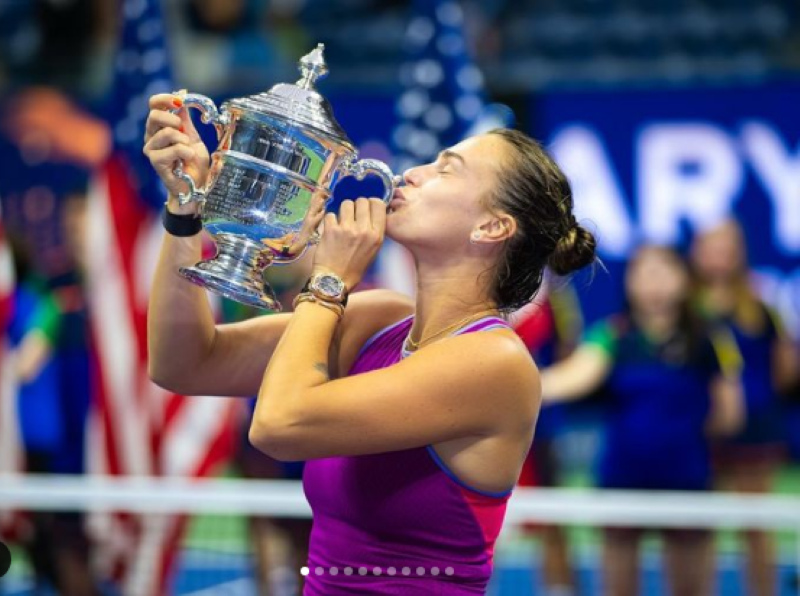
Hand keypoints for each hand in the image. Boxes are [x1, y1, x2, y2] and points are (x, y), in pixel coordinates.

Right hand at [143, 93, 209, 213]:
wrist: (196, 184)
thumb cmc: (193, 162)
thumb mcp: (193, 136)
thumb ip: (185, 119)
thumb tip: (182, 96)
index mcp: (158, 127)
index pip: (153, 105)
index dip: (165, 99)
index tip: (180, 101)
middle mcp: (151, 137)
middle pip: (154, 115)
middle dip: (175, 120)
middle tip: (184, 132)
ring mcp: (151, 150)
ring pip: (167, 132)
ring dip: (184, 141)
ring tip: (187, 151)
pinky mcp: (156, 163)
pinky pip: (174, 149)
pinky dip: (186, 153)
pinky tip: (186, 160)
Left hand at [312, 198, 385, 290]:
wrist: (334, 281)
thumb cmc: (354, 268)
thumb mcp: (373, 251)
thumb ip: (373, 231)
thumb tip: (369, 212)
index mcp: (377, 236)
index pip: (379, 204)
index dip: (371, 202)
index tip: (366, 207)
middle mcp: (364, 230)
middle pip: (362, 201)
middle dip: (356, 206)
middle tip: (352, 215)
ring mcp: (347, 229)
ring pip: (346, 204)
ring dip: (343, 210)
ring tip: (341, 221)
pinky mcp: (331, 230)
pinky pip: (331, 214)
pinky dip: (330, 220)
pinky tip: (331, 229)